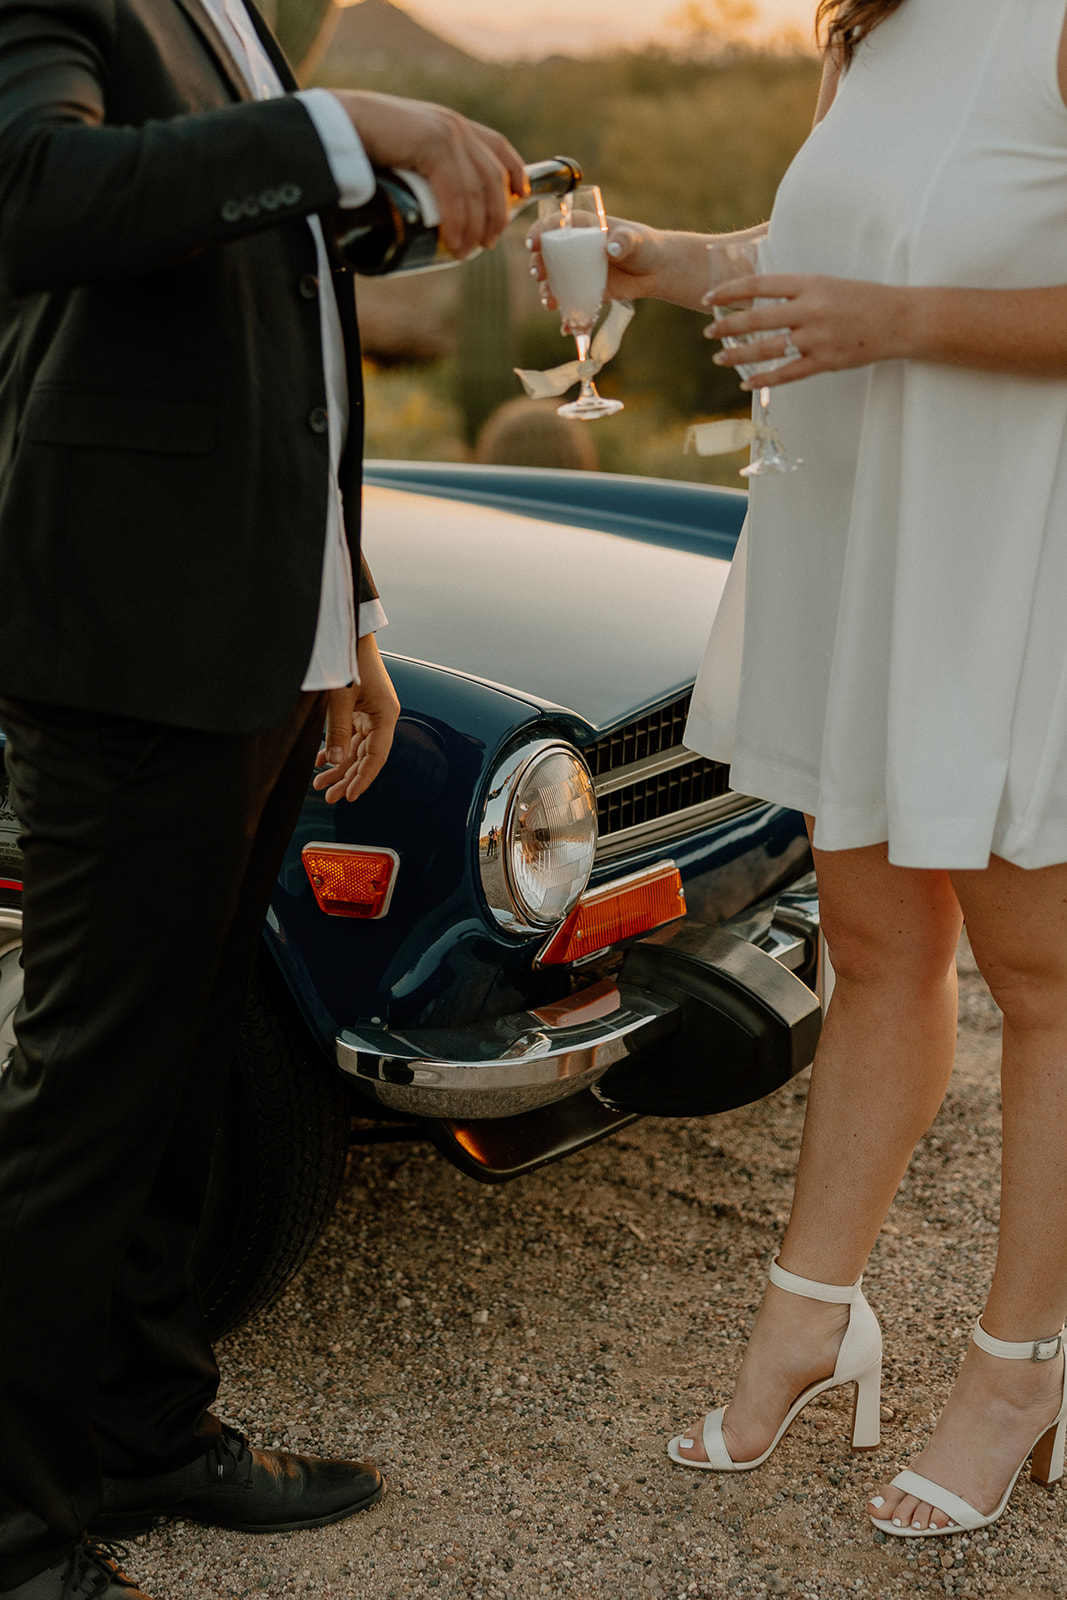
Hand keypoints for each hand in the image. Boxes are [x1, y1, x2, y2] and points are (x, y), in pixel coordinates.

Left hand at [311, 635, 400, 804]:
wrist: (350, 631)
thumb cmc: (349, 659)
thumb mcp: (340, 697)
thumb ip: (337, 731)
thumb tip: (334, 761)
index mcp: (385, 715)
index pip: (376, 757)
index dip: (363, 779)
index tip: (350, 797)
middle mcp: (381, 717)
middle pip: (366, 757)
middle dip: (347, 778)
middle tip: (329, 797)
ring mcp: (370, 713)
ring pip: (356, 749)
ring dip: (338, 766)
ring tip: (319, 783)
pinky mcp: (359, 708)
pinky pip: (349, 736)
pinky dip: (335, 749)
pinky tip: (319, 761)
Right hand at [330, 90, 525, 260]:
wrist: (337, 125)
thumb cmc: (362, 145)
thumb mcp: (404, 154)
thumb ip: (421, 170)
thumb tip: (426, 210)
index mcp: (451, 126)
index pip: (497, 147)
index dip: (515, 173)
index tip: (518, 199)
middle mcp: (454, 127)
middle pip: (493, 177)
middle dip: (495, 216)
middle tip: (485, 245)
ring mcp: (445, 133)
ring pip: (477, 190)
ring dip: (475, 228)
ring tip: (464, 252)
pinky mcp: (431, 144)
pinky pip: (456, 192)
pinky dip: (458, 222)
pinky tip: (454, 242)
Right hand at [526, 217, 670, 308]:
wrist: (655, 271)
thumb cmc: (644, 246)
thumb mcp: (634, 240)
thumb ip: (624, 241)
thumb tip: (611, 248)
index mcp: (582, 229)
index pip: (554, 226)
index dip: (539, 232)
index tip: (532, 244)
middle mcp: (574, 250)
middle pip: (547, 256)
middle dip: (537, 266)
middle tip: (538, 275)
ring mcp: (578, 272)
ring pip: (555, 282)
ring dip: (547, 293)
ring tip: (549, 304)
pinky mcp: (585, 292)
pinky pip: (571, 304)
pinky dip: (567, 317)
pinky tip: (567, 327)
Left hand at [705, 272, 910, 387]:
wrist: (900, 319)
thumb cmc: (863, 299)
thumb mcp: (828, 284)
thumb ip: (796, 291)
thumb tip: (761, 298)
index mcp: (810, 283)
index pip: (759, 285)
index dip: (731, 291)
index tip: (710, 297)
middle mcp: (811, 309)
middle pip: (758, 318)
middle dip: (727, 326)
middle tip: (707, 331)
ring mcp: (818, 337)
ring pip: (768, 348)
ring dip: (739, 354)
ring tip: (719, 358)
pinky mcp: (826, 361)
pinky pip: (788, 373)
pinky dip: (765, 378)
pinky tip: (747, 381)